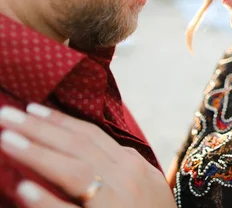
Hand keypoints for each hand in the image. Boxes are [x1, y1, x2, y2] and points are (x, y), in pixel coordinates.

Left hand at [0, 104, 176, 207]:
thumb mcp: (143, 186)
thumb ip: (116, 170)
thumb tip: (83, 155)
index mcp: (132, 164)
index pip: (91, 134)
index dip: (60, 120)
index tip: (32, 108)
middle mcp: (127, 175)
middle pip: (77, 145)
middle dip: (39, 128)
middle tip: (6, 113)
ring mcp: (119, 199)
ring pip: (74, 170)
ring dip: (36, 152)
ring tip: (5, 139)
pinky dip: (46, 201)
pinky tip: (21, 189)